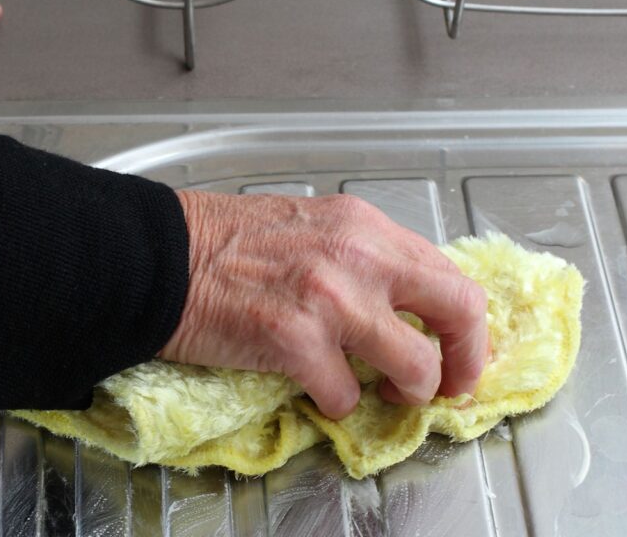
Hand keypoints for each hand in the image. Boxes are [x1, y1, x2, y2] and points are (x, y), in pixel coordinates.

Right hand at [159, 191, 488, 419]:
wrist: (161, 256)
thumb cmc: (224, 241)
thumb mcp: (309, 225)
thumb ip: (360, 255)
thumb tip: (399, 298)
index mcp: (363, 225)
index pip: (447, 272)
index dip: (462, 321)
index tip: (454, 346)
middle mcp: (359, 257)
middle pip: (458, 309)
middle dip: (465, 359)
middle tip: (449, 383)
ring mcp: (331, 301)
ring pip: (416, 365)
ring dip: (408, 389)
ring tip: (385, 391)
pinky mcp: (296, 343)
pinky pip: (346, 393)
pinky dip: (338, 401)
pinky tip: (318, 389)